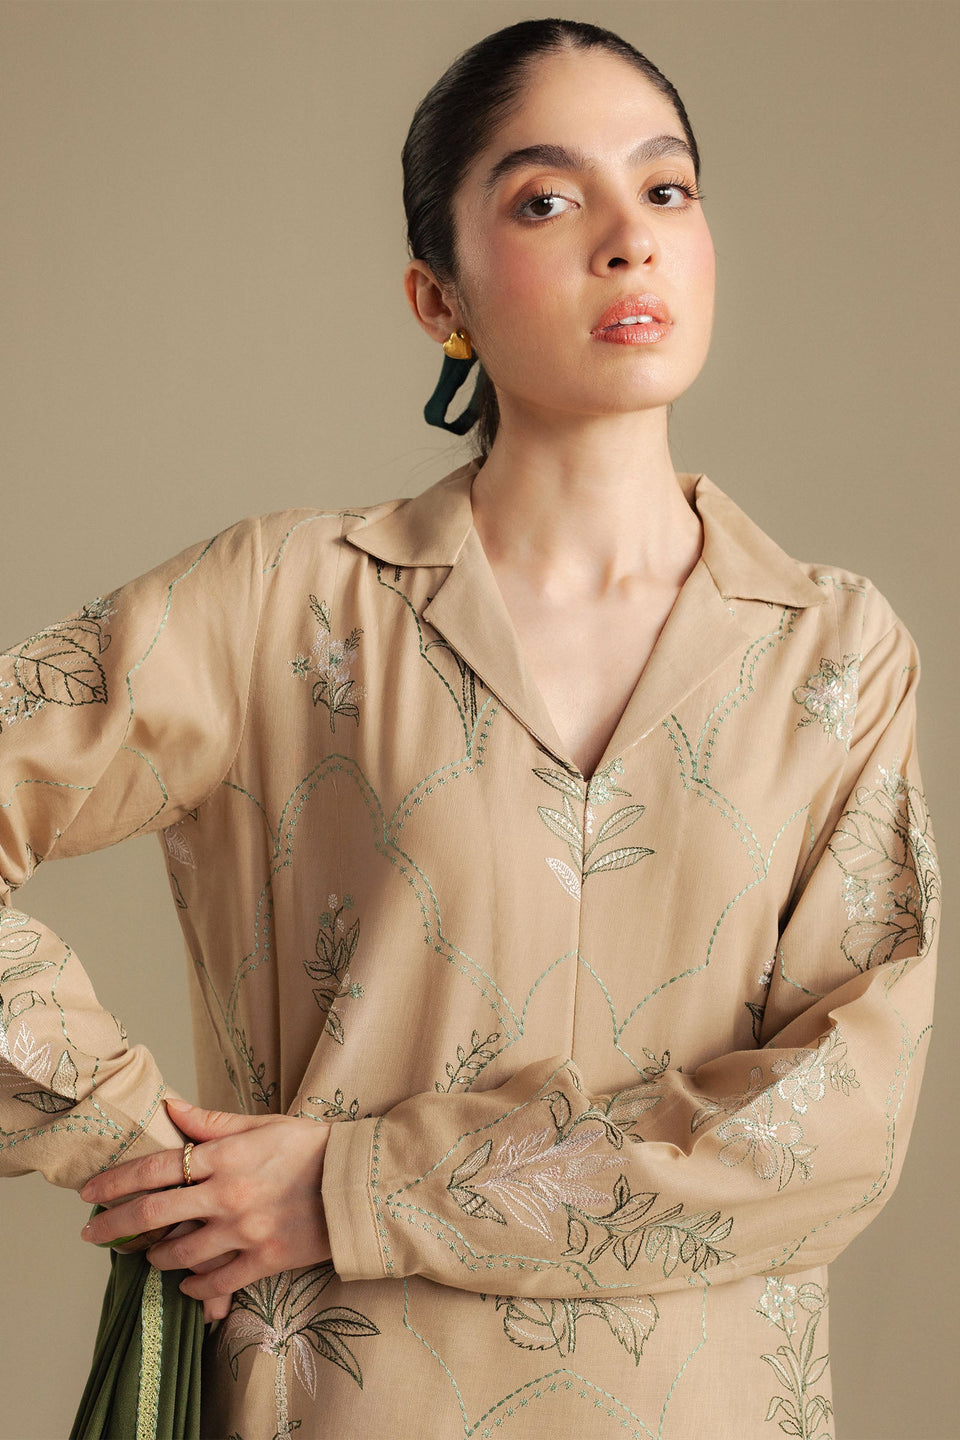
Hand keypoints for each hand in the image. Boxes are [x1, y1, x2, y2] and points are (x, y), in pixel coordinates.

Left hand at [79, 1098, 332, 1310]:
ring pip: (180, 1254)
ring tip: (147, 1257)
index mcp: (226, 1156)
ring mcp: (245, 1232)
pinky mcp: (264, 1261)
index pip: (156, 1168)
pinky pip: (216, 1282)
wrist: (360, 1183)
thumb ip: (213, 1121)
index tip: (90, 1193)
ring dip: (156, 1258)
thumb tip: (172, 1107)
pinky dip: (195, 1286)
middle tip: (92, 1236)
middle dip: (115, 1227)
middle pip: (154, 1215)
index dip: (117, 1181)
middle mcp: (228, 1195)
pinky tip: (186, 1282)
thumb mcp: (264, 1124)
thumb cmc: (313, 1147)